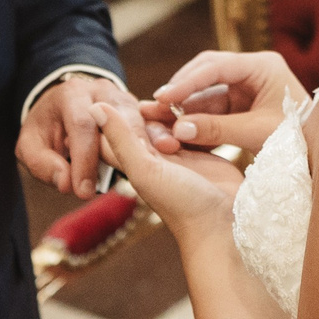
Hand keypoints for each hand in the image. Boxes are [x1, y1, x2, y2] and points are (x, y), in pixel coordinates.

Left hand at [16, 73, 145, 197]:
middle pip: (119, 118)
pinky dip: (152, 150)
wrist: (63, 107)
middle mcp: (101, 91)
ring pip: (139, 123)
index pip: (82, 124)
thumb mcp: (31, 145)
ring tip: (146, 178)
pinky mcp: (138, 112)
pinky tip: (156, 170)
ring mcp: (124, 98)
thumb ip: (42, 164)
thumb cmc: (47, 129)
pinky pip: (150, 128)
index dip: (84, 160)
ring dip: (143, 151)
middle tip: (122, 184)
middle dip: (121, 153)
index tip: (83, 191)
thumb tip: (66, 184)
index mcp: (71, 94)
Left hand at [93, 102, 245, 245]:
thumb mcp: (144, 169)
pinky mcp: (203, 151)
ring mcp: (180, 154)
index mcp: (133, 161)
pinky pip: (193, 126)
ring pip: (169, 121)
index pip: (114, 129)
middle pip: (143, 121)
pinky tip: (199, 105)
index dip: (114, 109)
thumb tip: (93, 107)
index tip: (118, 93)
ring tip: (180, 105)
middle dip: (148, 108)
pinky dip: (193, 116)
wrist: (224, 224)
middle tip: (160, 102)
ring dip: (173, 111)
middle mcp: (154, 157)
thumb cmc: (181, 203)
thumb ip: (121, 139)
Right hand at [137, 49, 302, 155]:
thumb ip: (218, 129)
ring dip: (186, 107)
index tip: (164, 97)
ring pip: (207, 92)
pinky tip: (178, 130)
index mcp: (263, 65)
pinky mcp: (242, 106)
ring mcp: (247, 88)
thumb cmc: (299, 140)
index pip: (216, 66)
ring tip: (160, 119)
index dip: (186, 82)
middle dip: (182, 90)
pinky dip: (197, 120)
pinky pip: (213, 109)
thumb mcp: (258, 133)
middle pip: (207, 72)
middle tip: (157, 105)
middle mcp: (253, 71)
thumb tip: (178, 130)